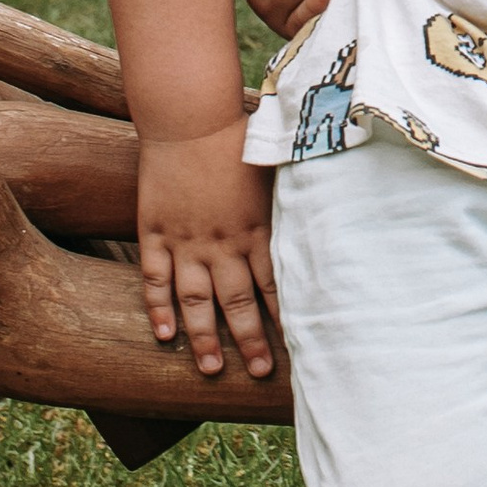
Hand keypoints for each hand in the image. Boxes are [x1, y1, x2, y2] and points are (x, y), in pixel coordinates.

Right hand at [136, 122, 279, 381]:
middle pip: (237, 303)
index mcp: (257, 227)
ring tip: (210, 368)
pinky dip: (159, 308)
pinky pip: (155, 278)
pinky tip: (165, 335)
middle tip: (258, 372)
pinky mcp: (154, 231)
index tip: (298, 346)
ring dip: (203, 337)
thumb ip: (296, 197)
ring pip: (195, 300)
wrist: (188, 115)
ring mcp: (185, 240)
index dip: (284, 317)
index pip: (276, 284)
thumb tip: (331, 209)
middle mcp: (222, 241)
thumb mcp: (276, 168)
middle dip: (250, 341)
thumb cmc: (238, 136)